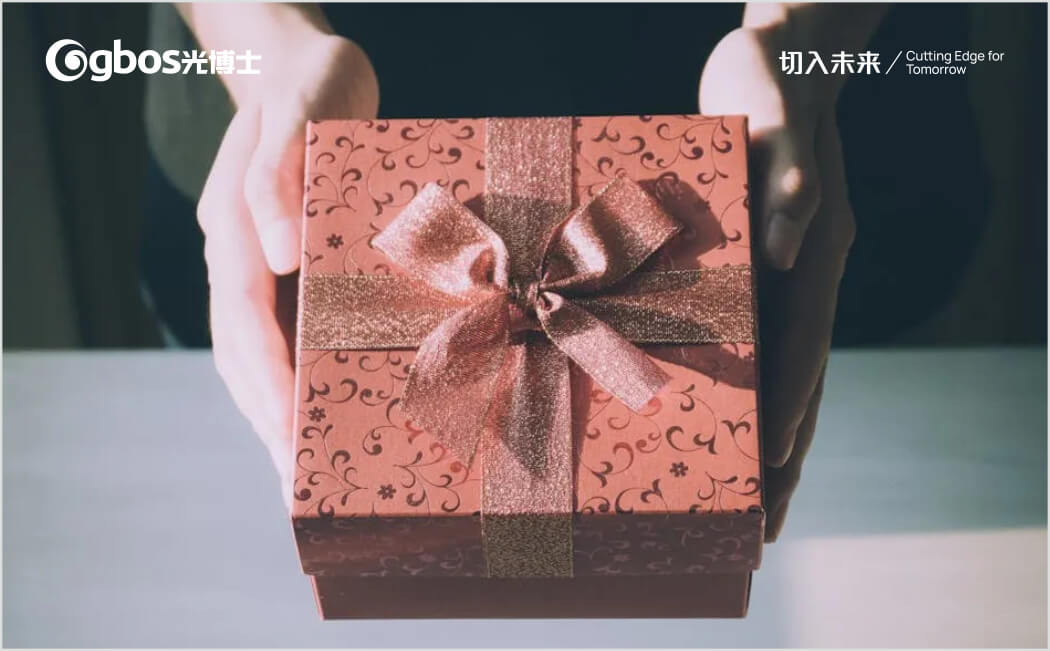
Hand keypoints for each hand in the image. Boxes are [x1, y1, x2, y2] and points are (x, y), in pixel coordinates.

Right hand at [196, 35, 377, 507]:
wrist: (307, 71)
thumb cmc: (312, 89)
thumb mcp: (302, 113)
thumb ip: (278, 176)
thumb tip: (281, 252)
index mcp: (236, 229)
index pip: (245, 322)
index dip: (268, 385)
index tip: (289, 440)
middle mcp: (244, 256)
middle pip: (244, 353)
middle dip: (270, 423)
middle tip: (299, 489)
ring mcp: (263, 265)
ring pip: (260, 353)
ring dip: (279, 415)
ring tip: (306, 474)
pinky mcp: (292, 267)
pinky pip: (290, 332)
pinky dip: (302, 378)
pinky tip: (327, 410)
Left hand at [699, 26, 856, 540]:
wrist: (773, 57)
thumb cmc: (768, 74)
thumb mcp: (771, 107)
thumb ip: (789, 174)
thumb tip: (791, 249)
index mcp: (815, 250)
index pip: (807, 349)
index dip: (791, 413)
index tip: (776, 475)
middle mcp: (807, 274)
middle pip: (801, 381)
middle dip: (785, 459)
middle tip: (765, 531)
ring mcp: (787, 277)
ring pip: (782, 375)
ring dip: (770, 445)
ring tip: (752, 510)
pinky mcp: (758, 270)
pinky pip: (757, 344)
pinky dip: (748, 395)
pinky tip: (726, 429)